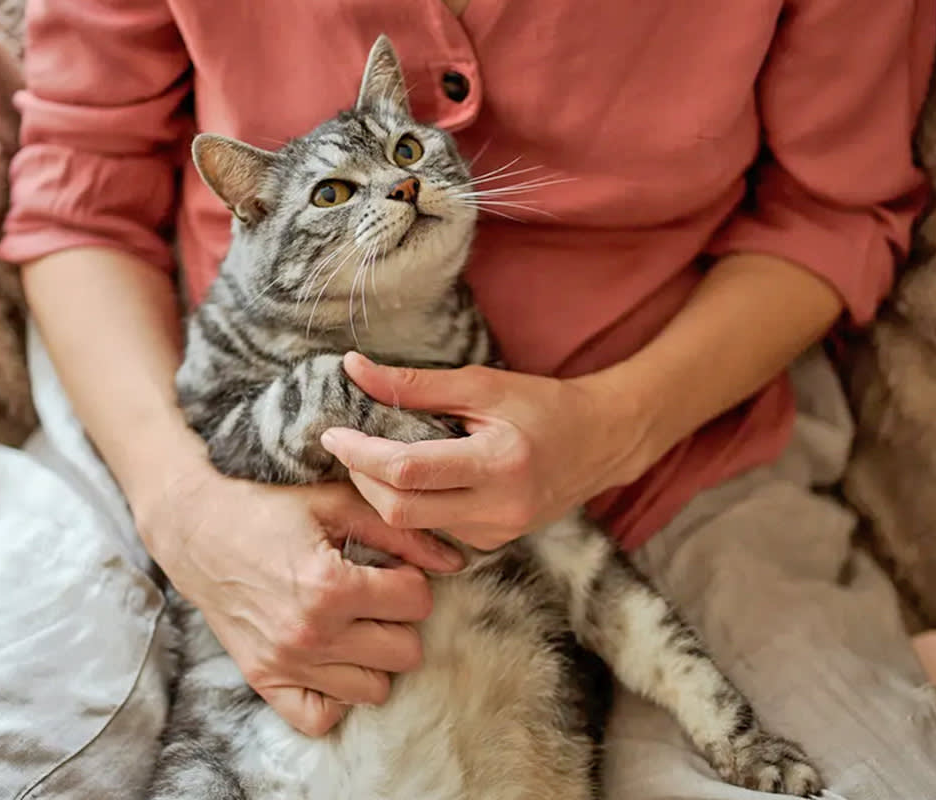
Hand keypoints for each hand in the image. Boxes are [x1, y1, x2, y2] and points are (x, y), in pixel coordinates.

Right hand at [136, 457, 464, 736]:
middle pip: (405, 652)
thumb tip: (456, 559)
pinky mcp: (265, 681)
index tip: (391, 570)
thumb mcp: (336, 504)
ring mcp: (287, 663)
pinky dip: (336, 695)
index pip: (417, 603)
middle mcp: (311, 633)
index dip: (412, 581)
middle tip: (374, 597)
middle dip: (399, 621)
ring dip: (373, 657)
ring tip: (353, 624)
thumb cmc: (268, 508)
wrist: (196, 529)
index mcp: (330, 586)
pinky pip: (323, 717)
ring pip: (375, 689)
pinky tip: (332, 657)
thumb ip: (399, 532)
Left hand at [320, 353, 653, 550]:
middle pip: (399, 510)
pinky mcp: (491, 544)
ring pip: (411, 525)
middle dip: (362, 478)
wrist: (601, 442)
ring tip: (379, 457)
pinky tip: (417, 478)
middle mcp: (498, 509)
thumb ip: (414, 385)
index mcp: (498, 464)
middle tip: (349, 445)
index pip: (407, 471)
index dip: (360, 454)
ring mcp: (495, 534)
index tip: (334, 433)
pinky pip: (433, 529)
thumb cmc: (543, 405)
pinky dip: (413, 503)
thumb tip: (353, 368)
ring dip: (383, 492)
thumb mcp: (481, 384)